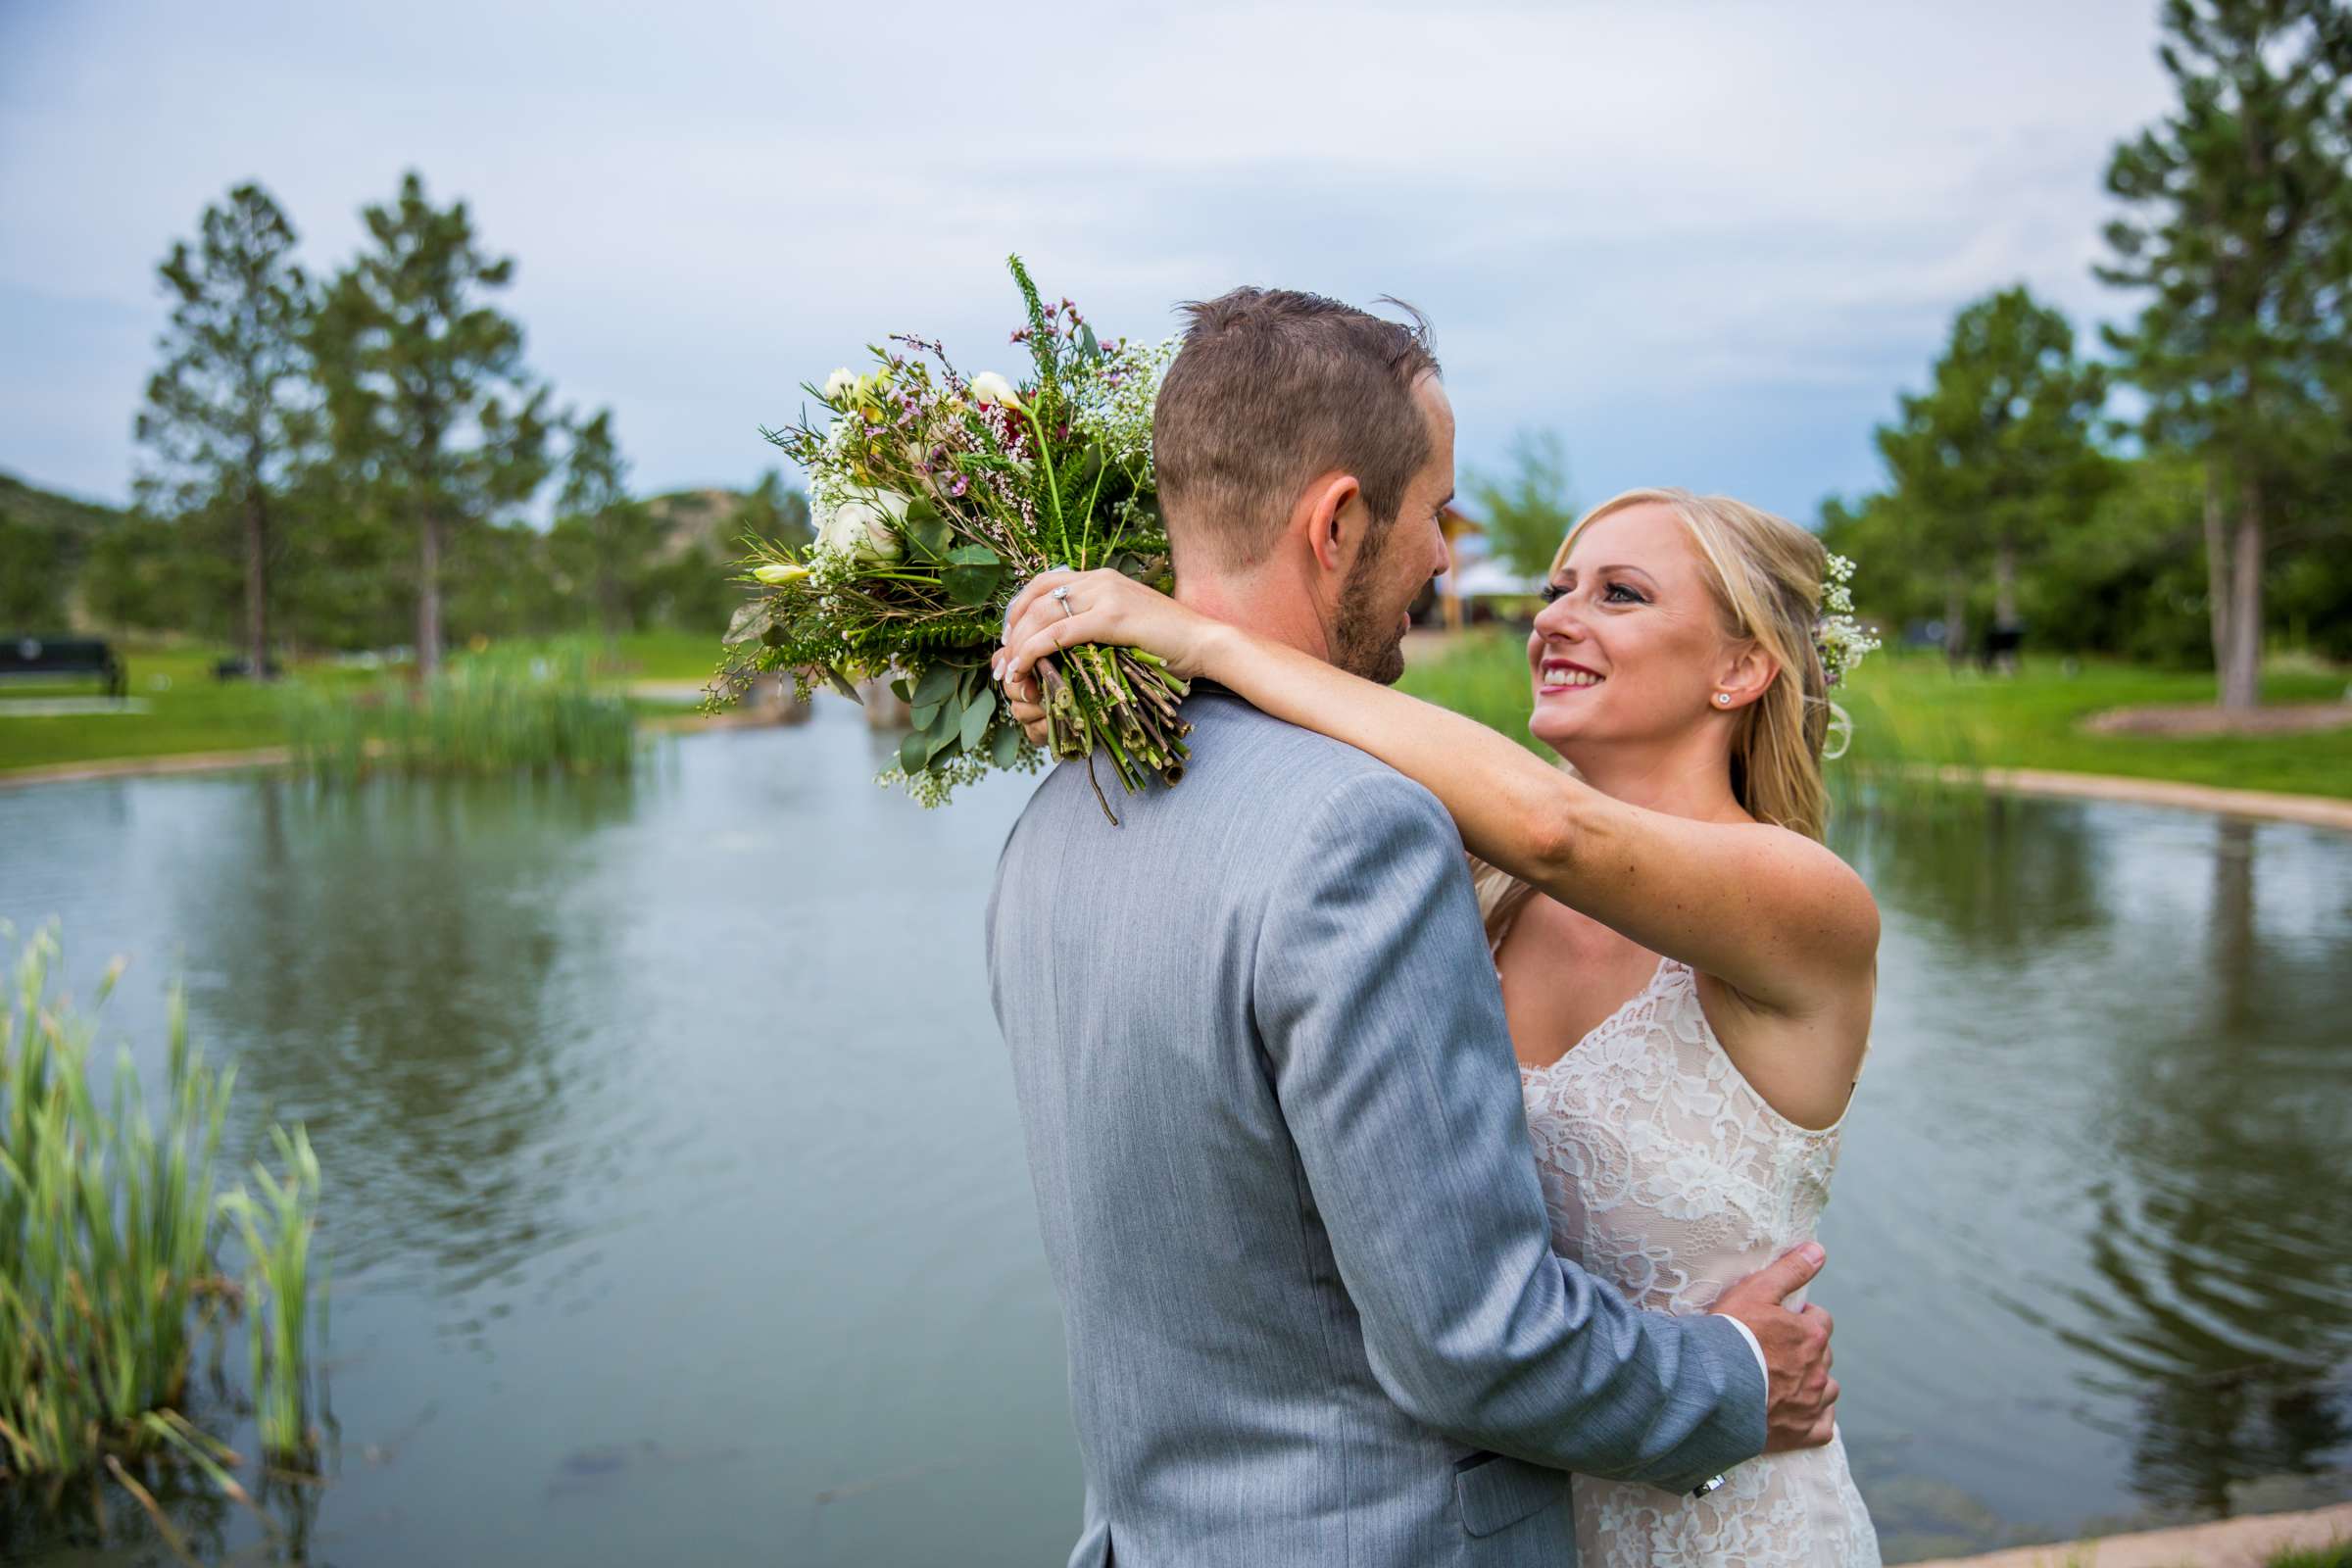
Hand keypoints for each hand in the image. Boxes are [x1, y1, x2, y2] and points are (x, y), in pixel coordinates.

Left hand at [993, 569, 1223, 698]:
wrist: (1205, 643)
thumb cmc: (1168, 643)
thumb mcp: (1124, 627)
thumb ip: (1095, 626)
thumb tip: (1062, 645)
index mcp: (1100, 578)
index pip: (1043, 583)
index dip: (1018, 609)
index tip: (1010, 639)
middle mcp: (1099, 580)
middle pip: (1036, 598)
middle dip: (1012, 631)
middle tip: (1003, 661)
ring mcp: (1106, 596)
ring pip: (1042, 614)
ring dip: (1018, 645)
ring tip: (1009, 672)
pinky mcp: (1113, 618)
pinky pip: (1060, 632)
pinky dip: (1034, 651)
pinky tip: (1024, 668)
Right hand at [1711, 1242, 1837, 1453]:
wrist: (1710, 1388)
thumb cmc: (1730, 1335)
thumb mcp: (1756, 1291)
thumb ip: (1790, 1270)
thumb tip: (1820, 1250)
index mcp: (1812, 1335)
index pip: (1820, 1320)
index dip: (1801, 1318)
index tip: (1780, 1321)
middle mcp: (1819, 1370)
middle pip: (1823, 1354)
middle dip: (1807, 1349)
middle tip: (1775, 1349)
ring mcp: (1811, 1404)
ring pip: (1827, 1389)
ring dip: (1814, 1382)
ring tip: (1786, 1379)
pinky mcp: (1800, 1432)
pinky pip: (1822, 1427)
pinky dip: (1816, 1419)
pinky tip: (1801, 1412)